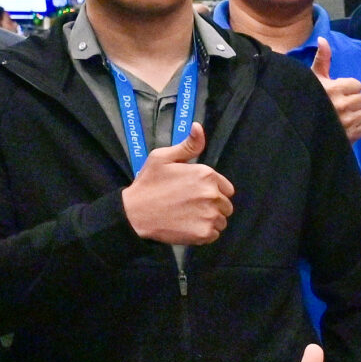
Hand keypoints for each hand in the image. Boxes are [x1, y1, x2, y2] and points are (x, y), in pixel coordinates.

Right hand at [120, 122, 233, 245]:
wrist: (134, 213)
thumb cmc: (149, 184)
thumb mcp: (163, 157)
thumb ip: (187, 145)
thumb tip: (198, 127)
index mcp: (206, 175)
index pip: (226, 188)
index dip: (212, 191)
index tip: (195, 194)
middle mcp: (212, 194)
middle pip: (225, 205)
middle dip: (212, 206)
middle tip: (190, 206)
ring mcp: (210, 215)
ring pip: (221, 220)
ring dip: (209, 220)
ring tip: (188, 216)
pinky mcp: (205, 233)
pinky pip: (214, 234)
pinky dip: (204, 233)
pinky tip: (188, 226)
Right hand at [312, 39, 360, 142]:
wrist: (299, 127)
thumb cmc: (307, 98)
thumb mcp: (313, 77)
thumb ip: (322, 59)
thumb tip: (323, 39)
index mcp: (333, 89)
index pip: (357, 85)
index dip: (349, 87)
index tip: (339, 90)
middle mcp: (341, 106)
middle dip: (355, 99)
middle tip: (342, 102)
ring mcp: (346, 123)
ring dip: (358, 113)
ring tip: (345, 114)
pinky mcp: (349, 137)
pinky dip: (358, 126)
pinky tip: (346, 125)